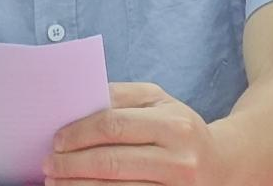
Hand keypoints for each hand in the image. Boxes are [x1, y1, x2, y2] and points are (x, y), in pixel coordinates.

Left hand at [43, 83, 231, 185]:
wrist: (223, 163)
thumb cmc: (180, 126)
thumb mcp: (158, 100)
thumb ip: (120, 96)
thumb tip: (79, 102)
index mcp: (173, 124)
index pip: (115, 125)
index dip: (80, 133)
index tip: (57, 139)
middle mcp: (179, 159)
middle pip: (112, 162)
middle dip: (72, 164)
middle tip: (49, 164)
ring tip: (56, 182)